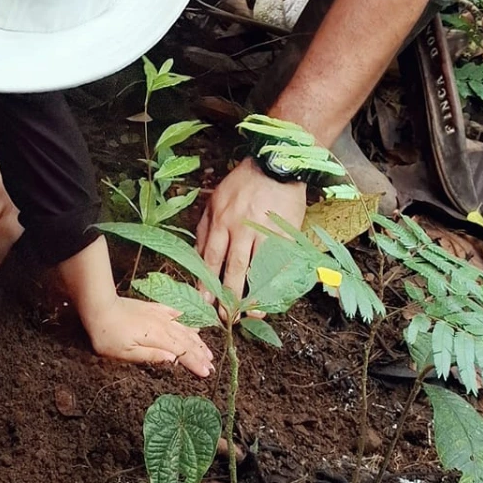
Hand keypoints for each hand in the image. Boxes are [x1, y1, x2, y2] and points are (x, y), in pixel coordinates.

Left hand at [80, 296, 214, 377]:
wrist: (99, 307)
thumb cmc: (108, 335)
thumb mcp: (125, 352)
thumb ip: (151, 356)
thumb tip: (173, 359)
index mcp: (157, 338)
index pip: (182, 352)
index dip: (195, 363)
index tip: (207, 373)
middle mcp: (163, 325)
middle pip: (187, 341)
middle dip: (201, 354)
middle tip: (212, 366)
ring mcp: (159, 315)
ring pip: (184, 328)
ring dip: (198, 341)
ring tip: (208, 351)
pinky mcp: (153, 308)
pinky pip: (175, 314)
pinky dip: (186, 321)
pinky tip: (193, 325)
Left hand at [196, 158, 306, 302]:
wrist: (276, 165)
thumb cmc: (243, 184)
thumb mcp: (216, 200)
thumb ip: (206, 228)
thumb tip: (196, 256)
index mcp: (221, 220)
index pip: (211, 258)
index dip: (206, 283)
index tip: (203, 304)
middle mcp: (241, 228)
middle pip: (233, 268)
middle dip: (228, 296)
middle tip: (226, 318)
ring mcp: (265, 231)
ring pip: (257, 268)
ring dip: (253, 295)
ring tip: (250, 315)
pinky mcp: (286, 232)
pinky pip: (280, 262)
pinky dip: (278, 281)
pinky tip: (275, 296)